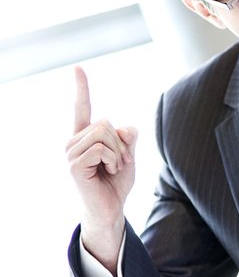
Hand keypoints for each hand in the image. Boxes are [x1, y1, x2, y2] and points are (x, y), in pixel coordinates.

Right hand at [64, 67, 137, 272]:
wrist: (111, 208)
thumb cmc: (117, 182)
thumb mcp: (129, 155)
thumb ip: (128, 138)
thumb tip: (125, 128)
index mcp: (85, 136)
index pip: (82, 108)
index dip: (82, 88)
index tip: (78, 68)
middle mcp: (74, 141)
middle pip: (106, 122)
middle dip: (122, 143)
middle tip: (118, 162)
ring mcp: (71, 153)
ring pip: (105, 133)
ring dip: (119, 153)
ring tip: (112, 168)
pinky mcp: (74, 164)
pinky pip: (102, 148)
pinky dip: (113, 160)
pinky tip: (107, 172)